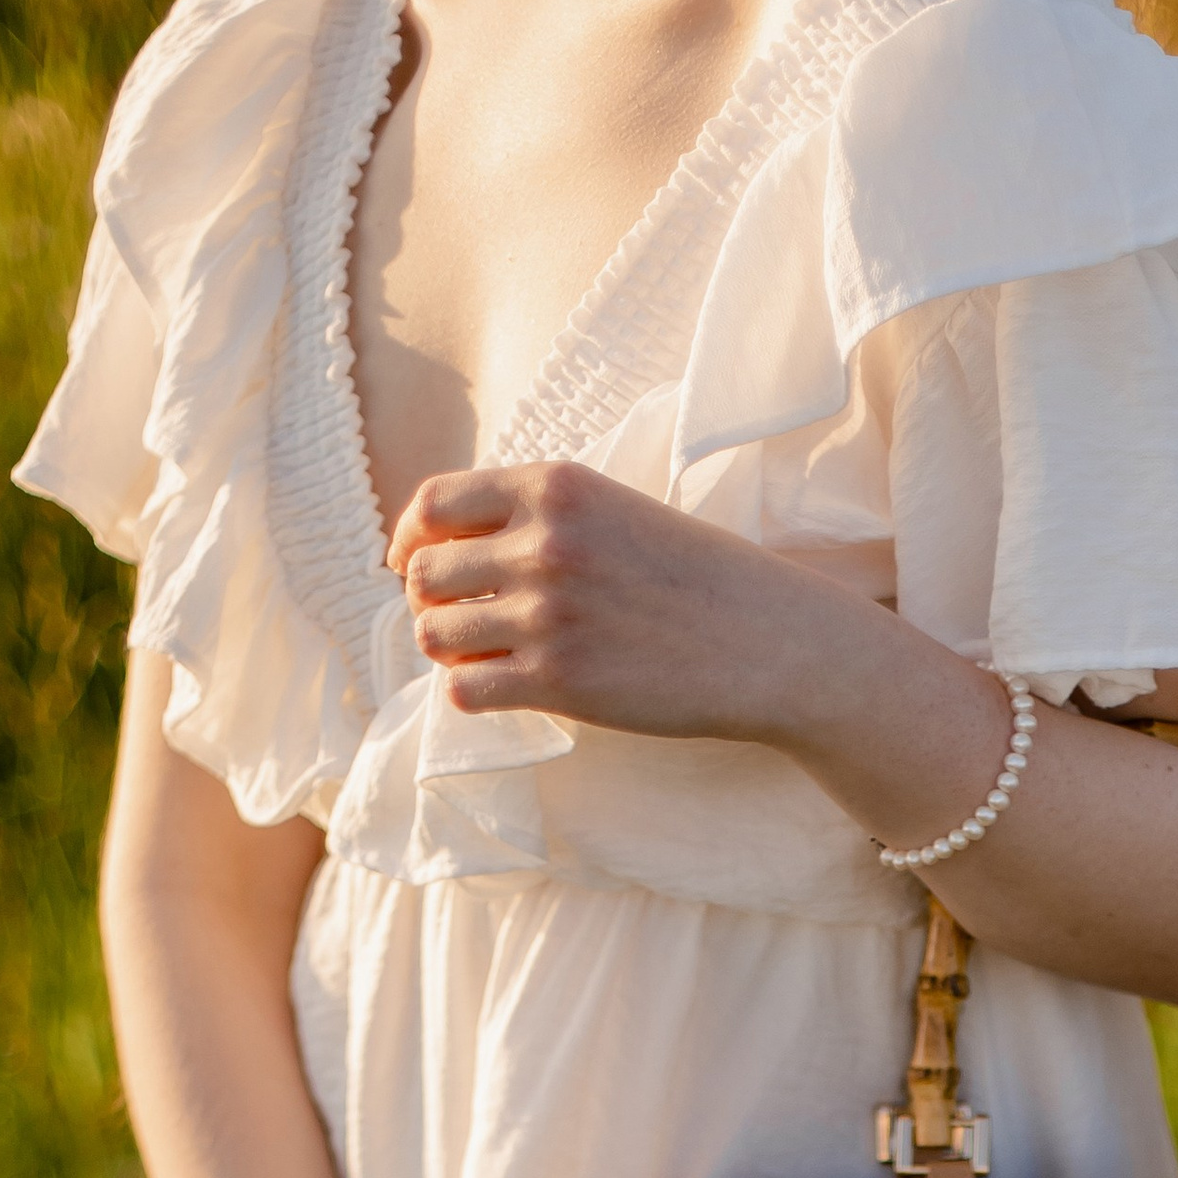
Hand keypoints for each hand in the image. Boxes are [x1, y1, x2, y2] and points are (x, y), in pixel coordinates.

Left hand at [390, 461, 851, 744]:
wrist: (767, 641)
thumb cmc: (698, 579)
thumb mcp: (617, 511)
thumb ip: (541, 516)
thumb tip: (455, 546)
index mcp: (554, 487)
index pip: (434, 504)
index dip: (410, 539)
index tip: (411, 563)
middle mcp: (541, 543)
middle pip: (424, 575)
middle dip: (428, 601)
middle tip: (457, 619)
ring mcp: (546, 614)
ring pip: (434, 634)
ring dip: (446, 648)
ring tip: (481, 653)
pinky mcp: (558, 681)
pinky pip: (464, 689)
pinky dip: (470, 690)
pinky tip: (501, 687)